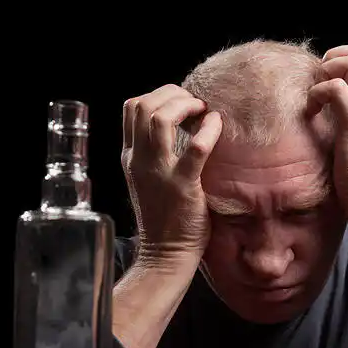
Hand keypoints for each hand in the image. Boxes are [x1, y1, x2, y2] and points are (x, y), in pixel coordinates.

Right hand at [121, 84, 221, 270]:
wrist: (165, 254)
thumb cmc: (165, 217)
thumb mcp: (148, 179)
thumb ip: (154, 153)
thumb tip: (180, 123)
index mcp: (130, 157)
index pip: (131, 107)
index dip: (158, 95)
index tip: (180, 103)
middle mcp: (139, 160)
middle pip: (143, 105)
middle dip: (172, 94)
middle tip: (194, 103)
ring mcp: (158, 172)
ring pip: (159, 117)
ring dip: (185, 104)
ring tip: (202, 110)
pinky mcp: (182, 185)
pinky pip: (196, 146)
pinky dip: (209, 128)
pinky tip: (217, 125)